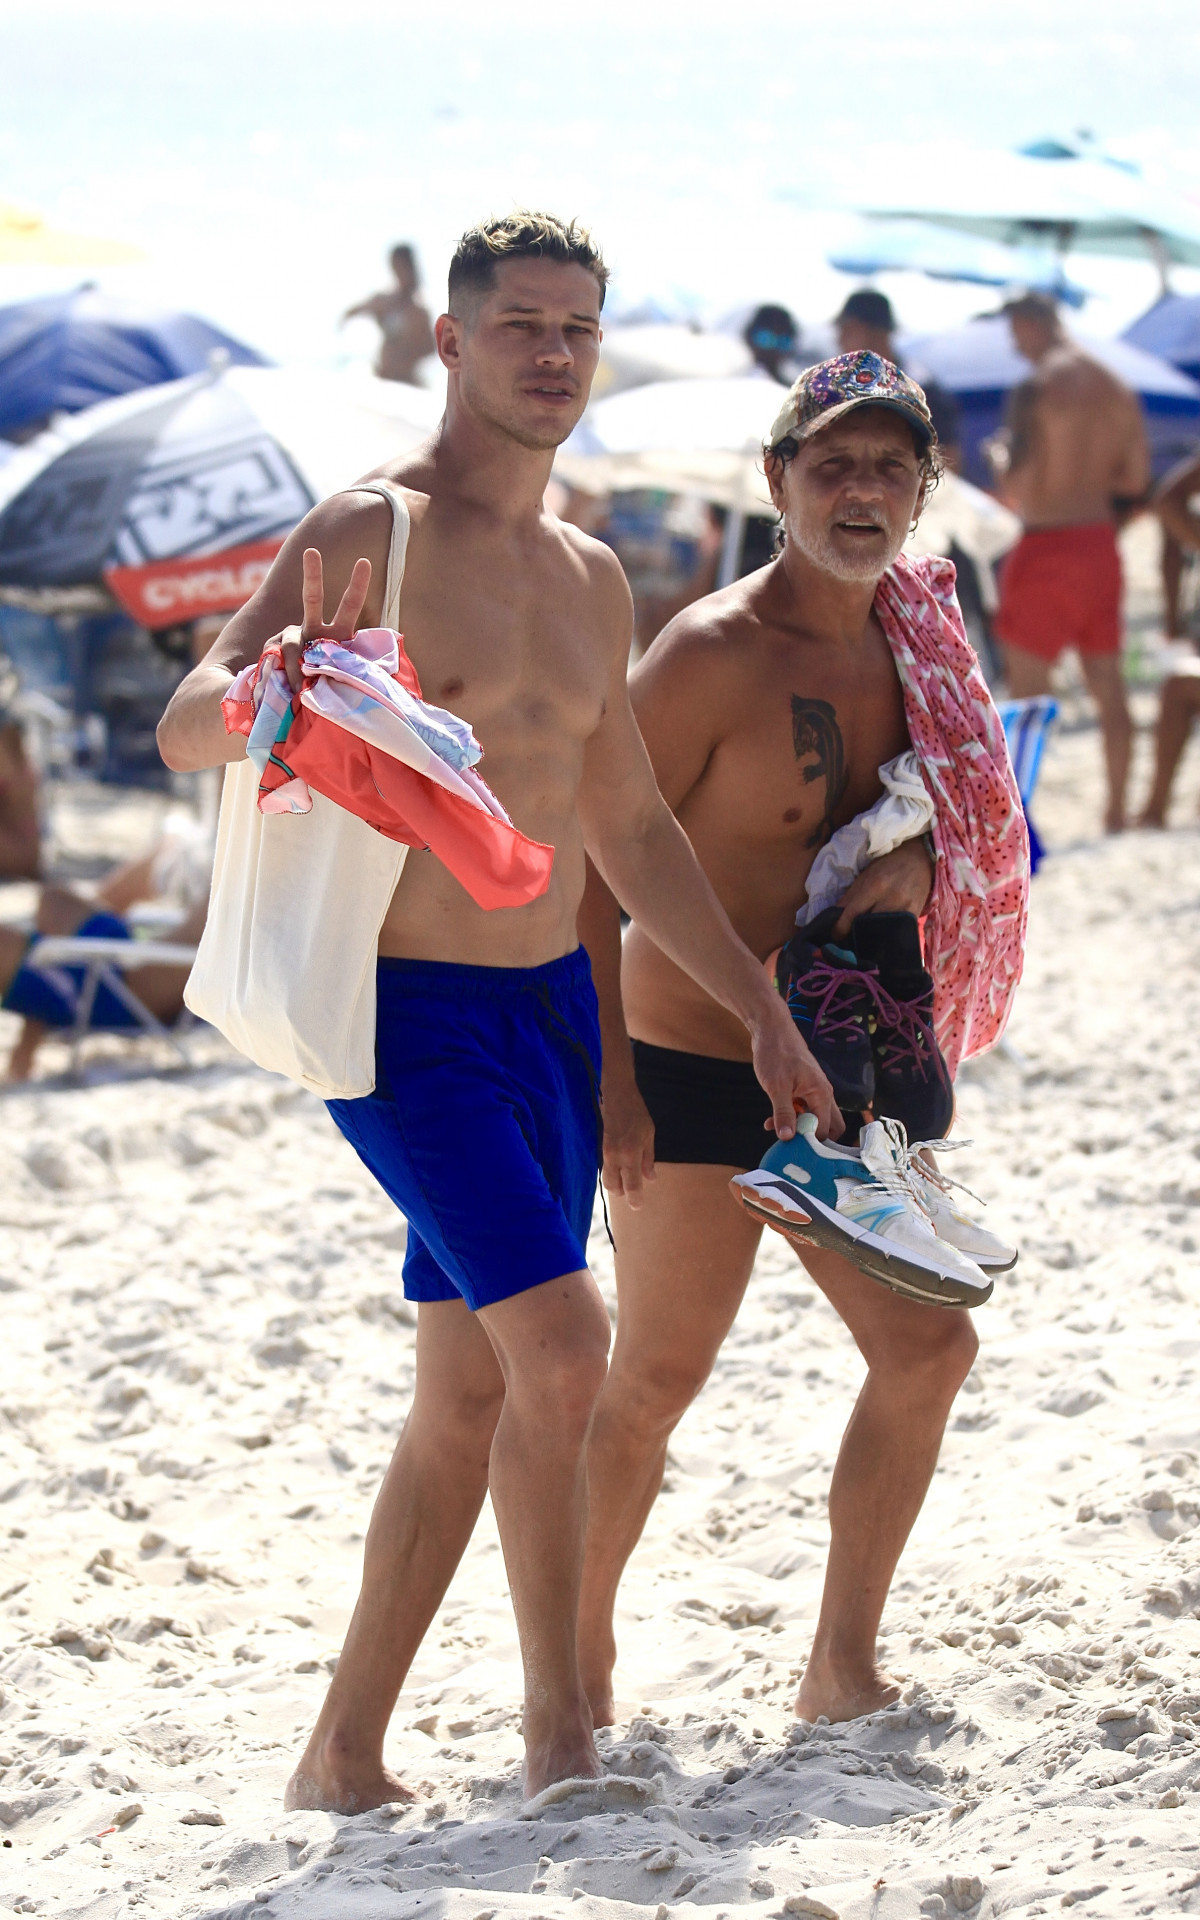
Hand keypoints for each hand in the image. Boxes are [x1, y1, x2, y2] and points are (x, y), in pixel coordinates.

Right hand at [280, 548, 372, 694]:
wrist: (292, 708)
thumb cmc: (327, 697)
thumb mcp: (349, 686)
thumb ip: (358, 674)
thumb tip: (376, 675)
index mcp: (337, 636)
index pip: (348, 607)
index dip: (356, 585)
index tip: (363, 561)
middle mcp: (313, 633)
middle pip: (312, 599)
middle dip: (312, 575)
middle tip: (311, 551)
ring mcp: (291, 642)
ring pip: (289, 641)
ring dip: (296, 665)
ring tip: (301, 689)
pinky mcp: (272, 653)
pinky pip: (279, 660)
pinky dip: (287, 674)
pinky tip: (290, 689)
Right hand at [600, 1072, 656, 1208]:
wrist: (617, 1096)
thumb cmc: (637, 1114)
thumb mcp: (649, 1135)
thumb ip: (648, 1159)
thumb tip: (650, 1179)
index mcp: (630, 1154)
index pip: (631, 1185)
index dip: (634, 1199)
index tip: (638, 1207)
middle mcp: (615, 1157)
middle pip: (613, 1187)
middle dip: (622, 1193)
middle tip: (632, 1193)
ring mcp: (606, 1153)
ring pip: (607, 1178)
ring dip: (616, 1184)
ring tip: (627, 1181)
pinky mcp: (602, 1148)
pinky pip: (606, 1168)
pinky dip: (613, 1173)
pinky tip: (622, 1169)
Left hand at [751, 994, 842, 1141]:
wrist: (771, 1029)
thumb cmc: (776, 1053)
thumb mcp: (776, 1086)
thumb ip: (783, 1113)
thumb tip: (787, 1138)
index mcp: (822, 1094)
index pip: (825, 1129)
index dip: (810, 1142)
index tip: (791, 1148)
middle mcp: (822, 1094)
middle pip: (829, 1127)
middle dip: (812, 1139)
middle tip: (791, 1144)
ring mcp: (813, 1092)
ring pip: (814, 1119)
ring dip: (798, 1128)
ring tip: (774, 1130)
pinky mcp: (802, 1090)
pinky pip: (803, 1111)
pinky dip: (791, 1118)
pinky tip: (772, 1121)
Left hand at [833, 838, 933, 938]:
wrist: (919, 859)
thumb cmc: (888, 866)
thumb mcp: (866, 875)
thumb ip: (850, 896)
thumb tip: (834, 917)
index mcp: (874, 885)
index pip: (853, 913)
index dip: (841, 928)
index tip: (835, 936)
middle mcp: (891, 897)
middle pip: (867, 925)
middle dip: (855, 935)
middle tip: (848, 941)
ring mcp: (905, 908)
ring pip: (882, 932)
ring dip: (871, 939)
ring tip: (864, 941)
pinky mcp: (915, 914)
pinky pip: (898, 932)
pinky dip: (888, 937)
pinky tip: (882, 938)